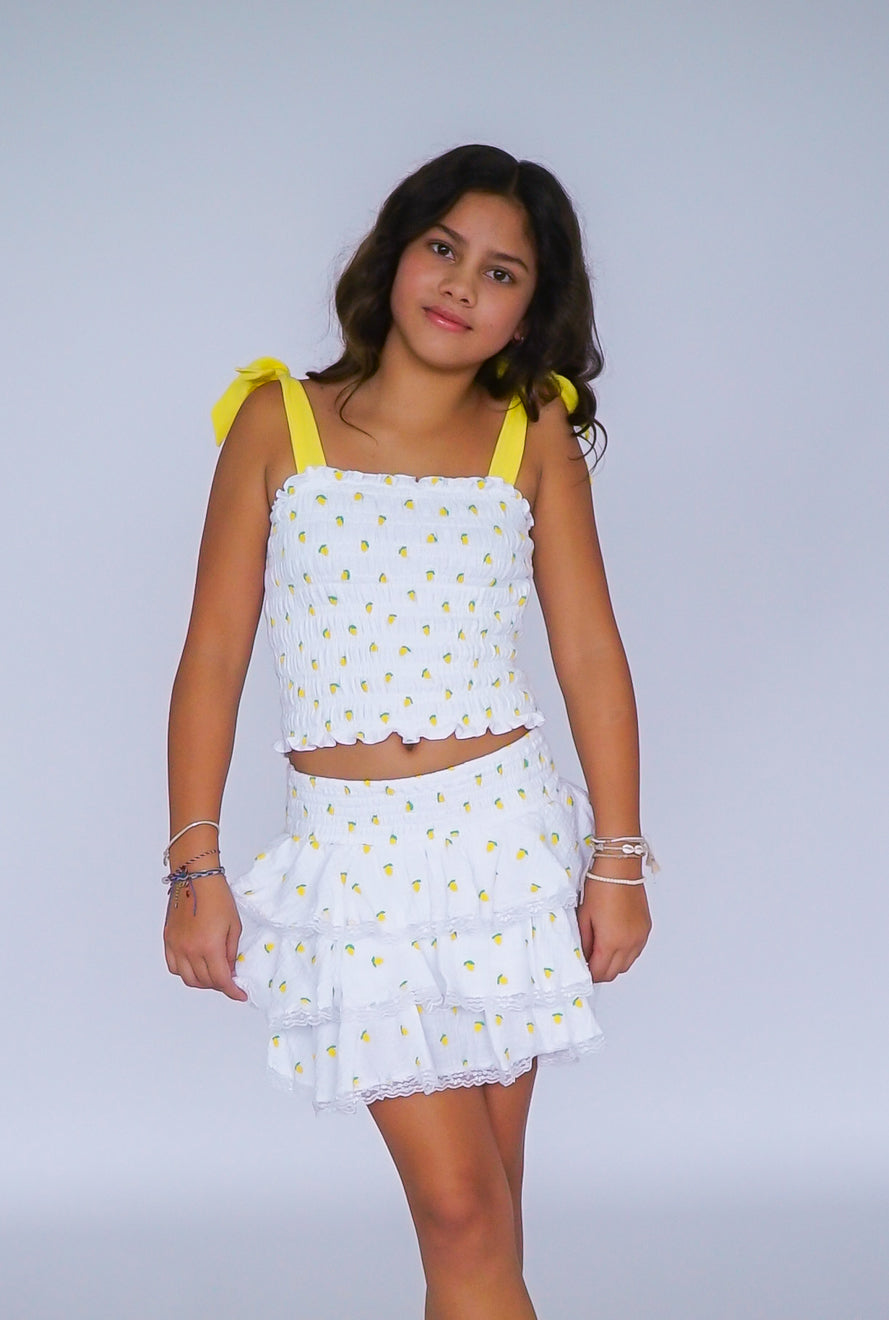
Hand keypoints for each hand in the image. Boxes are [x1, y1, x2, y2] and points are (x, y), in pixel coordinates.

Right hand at [163, 874, 248, 1001]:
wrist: (195, 878)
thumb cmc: (218, 897)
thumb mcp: (234, 925)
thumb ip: (232, 951)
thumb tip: (231, 969)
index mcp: (209, 947)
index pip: (221, 980)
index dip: (232, 991)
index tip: (240, 994)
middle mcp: (190, 950)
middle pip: (204, 982)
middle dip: (219, 985)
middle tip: (229, 980)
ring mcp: (177, 946)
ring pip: (188, 979)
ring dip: (202, 982)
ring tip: (213, 974)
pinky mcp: (168, 940)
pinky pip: (174, 967)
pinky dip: (185, 972)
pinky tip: (195, 966)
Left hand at [576, 877, 651, 981]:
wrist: (620, 868)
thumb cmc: (600, 887)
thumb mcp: (584, 916)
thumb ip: (584, 941)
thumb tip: (583, 955)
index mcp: (611, 942)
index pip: (600, 972)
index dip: (589, 974)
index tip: (582, 969)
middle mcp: (629, 944)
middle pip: (614, 973)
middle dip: (601, 971)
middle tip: (589, 962)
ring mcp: (640, 937)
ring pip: (627, 964)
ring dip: (614, 963)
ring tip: (601, 951)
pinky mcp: (646, 929)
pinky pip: (636, 951)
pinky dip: (625, 953)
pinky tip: (615, 942)